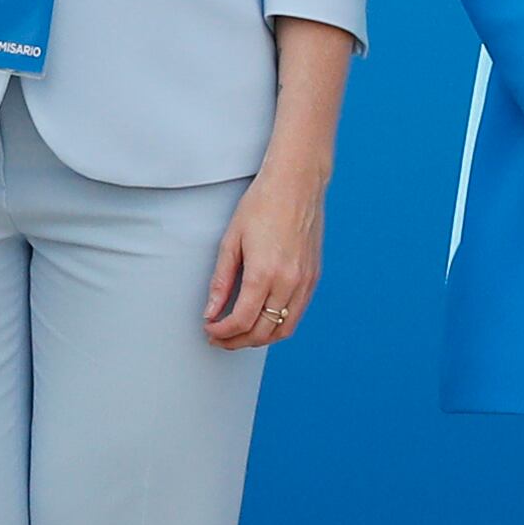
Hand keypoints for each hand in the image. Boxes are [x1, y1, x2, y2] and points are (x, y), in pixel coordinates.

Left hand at [203, 160, 323, 348]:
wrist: (297, 183)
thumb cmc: (262, 204)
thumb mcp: (231, 240)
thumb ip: (221, 281)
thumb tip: (211, 312)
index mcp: (264, 273)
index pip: (242, 320)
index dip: (222, 332)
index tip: (209, 329)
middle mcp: (289, 282)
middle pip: (263, 331)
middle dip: (237, 341)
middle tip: (219, 338)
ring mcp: (305, 282)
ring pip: (283, 329)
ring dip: (259, 339)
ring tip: (239, 334)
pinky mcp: (314, 278)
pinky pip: (297, 314)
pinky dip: (278, 325)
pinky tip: (262, 319)